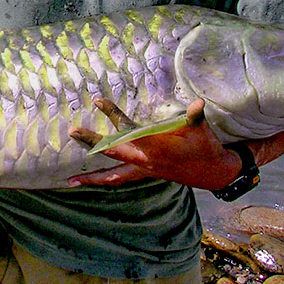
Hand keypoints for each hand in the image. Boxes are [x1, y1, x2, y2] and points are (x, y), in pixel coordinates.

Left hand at [68, 98, 239, 189]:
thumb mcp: (201, 130)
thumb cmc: (205, 147)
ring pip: (113, 176)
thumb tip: (199, 103)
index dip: (113, 115)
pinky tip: (92, 182)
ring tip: (70, 181)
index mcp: (156, 148)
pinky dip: (105, 181)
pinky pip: (120, 180)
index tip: (97, 101)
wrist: (213, 172)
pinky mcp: (144, 175)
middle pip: (112, 151)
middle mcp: (145, 162)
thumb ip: (195, 116)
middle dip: (91, 141)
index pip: (129, 130)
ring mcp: (143, 171)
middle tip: (72, 131)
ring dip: (92, 177)